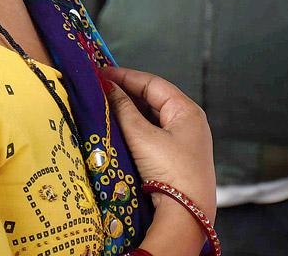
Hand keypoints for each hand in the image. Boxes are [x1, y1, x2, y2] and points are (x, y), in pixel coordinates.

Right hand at [103, 66, 214, 216]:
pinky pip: (153, 134)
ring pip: (152, 117)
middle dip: (126, 93)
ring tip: (104, 106)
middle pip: (153, 99)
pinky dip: (135, 128)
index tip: (101, 72)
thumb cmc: (170, 171)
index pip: (153, 83)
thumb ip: (123, 109)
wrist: (186, 215)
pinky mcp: (176, 158)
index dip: (126, 76)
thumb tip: (108, 88)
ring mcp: (183, 141)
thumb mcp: (142, 137)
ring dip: (129, 111)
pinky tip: (118, 128)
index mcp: (187, 110)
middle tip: (99, 88)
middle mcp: (188, 122)